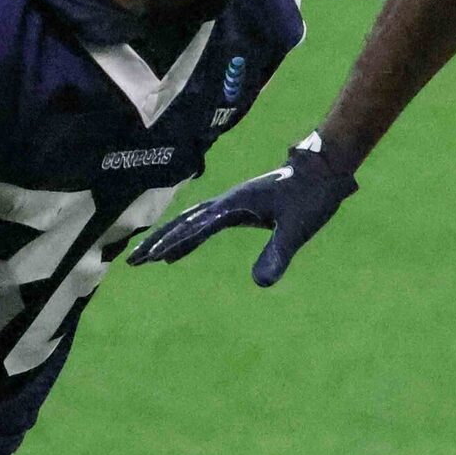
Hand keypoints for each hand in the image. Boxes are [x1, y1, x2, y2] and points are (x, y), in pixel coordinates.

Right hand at [127, 135, 357, 286]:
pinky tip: (179, 250)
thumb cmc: (312, 197)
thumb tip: (260, 284)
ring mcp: (231, 203)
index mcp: (236, 204)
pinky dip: (186, 236)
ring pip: (190, 221)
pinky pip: (203, 223)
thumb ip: (277, 254)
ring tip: (146, 258)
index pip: (198, 227)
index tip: (153, 259)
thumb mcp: (296, 230)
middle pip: (184, 222)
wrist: (323, 170)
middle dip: (158, 242)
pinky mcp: (238, 207)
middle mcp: (228, 201)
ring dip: (167, 239)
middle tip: (133, 262)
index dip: (174, 244)